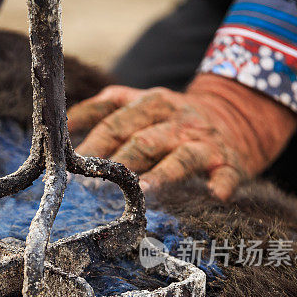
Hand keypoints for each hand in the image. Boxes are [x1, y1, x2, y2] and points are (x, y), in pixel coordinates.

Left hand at [67, 74, 296, 199]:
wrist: (235, 115)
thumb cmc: (171, 118)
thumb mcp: (138, 103)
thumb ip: (102, 109)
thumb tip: (60, 122)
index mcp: (151, 103)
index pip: (116, 123)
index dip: (95, 144)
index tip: (73, 163)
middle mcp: (177, 120)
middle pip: (144, 141)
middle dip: (121, 162)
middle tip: (97, 185)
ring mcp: (204, 142)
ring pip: (181, 157)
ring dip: (163, 174)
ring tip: (143, 190)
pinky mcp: (229, 162)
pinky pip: (226, 173)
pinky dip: (222, 184)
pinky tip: (215, 193)